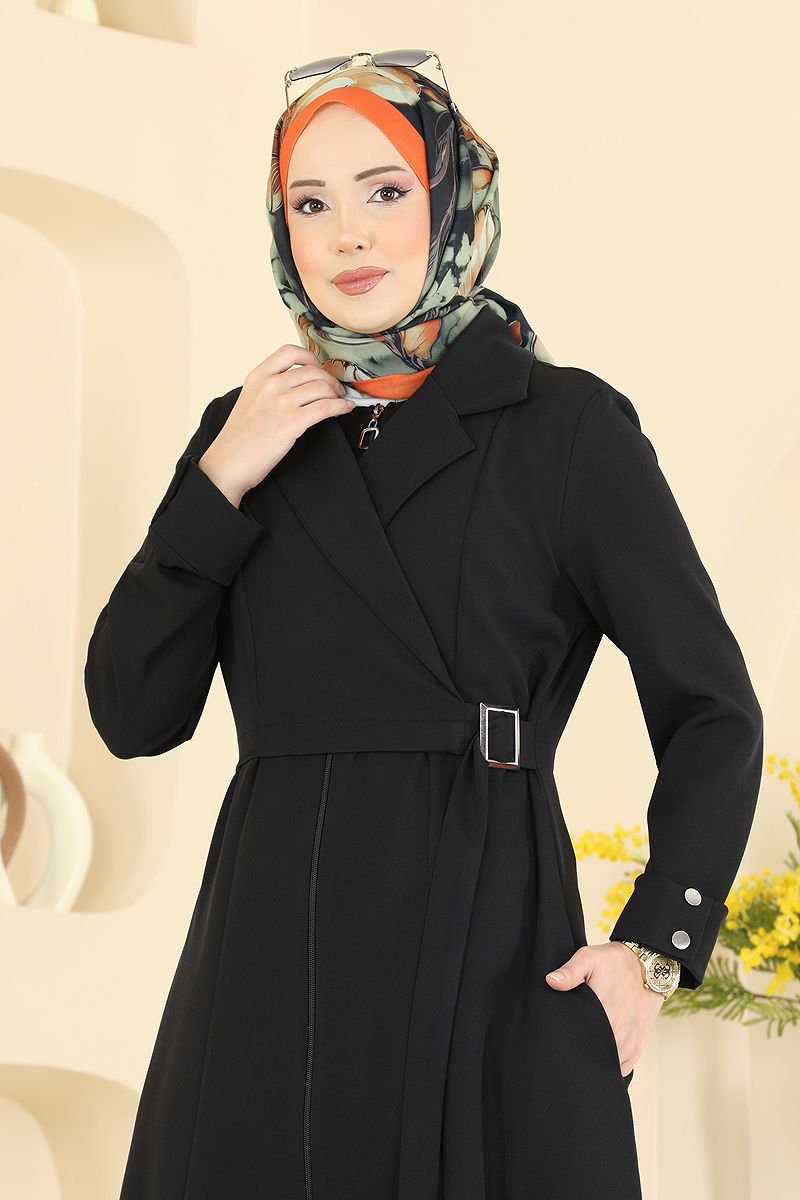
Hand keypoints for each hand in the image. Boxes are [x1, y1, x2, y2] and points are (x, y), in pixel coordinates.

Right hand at [198, 344, 354, 505]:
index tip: (319, 369)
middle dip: (330, 380)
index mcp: (257, 377)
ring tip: (339, 401)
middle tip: (335, 390)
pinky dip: (341, 406)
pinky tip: (345, 409)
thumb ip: (269, 388)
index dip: (311, 358)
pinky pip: (326, 406)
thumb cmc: (238, 440)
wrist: (227, 464)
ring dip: (337, 394)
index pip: (290, 352)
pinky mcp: (292, 422)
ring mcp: (281, 402)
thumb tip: (298, 385)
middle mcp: (269, 385)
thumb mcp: (248, 401)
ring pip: (322, 387)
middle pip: (313, 371)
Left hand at [545, 941, 664, 1074]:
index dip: (567, 1044)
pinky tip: (600, 1054)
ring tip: (584, 1049)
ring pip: (607, 1065)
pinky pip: (622, 1067)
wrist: (648, 964)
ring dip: (596, 1060)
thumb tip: (550, 981)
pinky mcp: (638, 1046)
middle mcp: (618, 1035)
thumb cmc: (615, 962)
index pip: (579, 1044)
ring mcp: (629, 1044)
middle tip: (570, 1044)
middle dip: (580, 1054)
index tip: (560, 1039)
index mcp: (603, 1016)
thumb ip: (569, 972)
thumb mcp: (589, 959)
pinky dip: (611, 1064)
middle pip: (592, 1057)